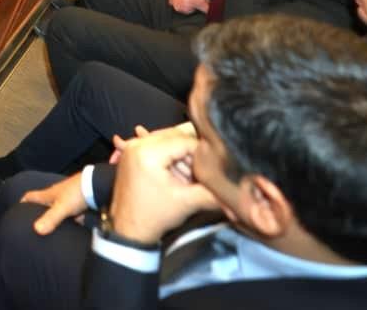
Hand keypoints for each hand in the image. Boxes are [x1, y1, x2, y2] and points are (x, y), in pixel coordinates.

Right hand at [19, 173, 87, 235]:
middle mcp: (57, 195)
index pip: (31, 196)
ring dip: (55, 217)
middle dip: (39, 212)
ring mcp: (68, 199)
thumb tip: (36, 230)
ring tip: (53, 229)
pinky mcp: (79, 203)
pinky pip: (71, 214)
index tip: (18, 208)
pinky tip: (72, 228)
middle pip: (44, 203)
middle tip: (34, 223)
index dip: (23, 202)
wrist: (98, 185)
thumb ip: (51, 219)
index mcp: (49, 194)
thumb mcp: (62, 207)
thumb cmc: (77, 193)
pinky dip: (70, 220)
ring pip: (58, 209)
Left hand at [107, 125, 219, 245]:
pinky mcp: (132, 153)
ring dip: (182, 153)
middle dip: (192, 152)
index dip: (203, 153)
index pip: (184, 141)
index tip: (215, 165)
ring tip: (190, 173)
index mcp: (147, 152)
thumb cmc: (154, 216)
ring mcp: (132, 147)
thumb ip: (213, 192)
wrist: (128, 230)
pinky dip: (170, 154)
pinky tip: (179, 170)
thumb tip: (237, 189)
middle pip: (175, 136)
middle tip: (203, 170)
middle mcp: (137, 144)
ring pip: (166, 139)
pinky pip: (156, 144)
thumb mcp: (186, 202)